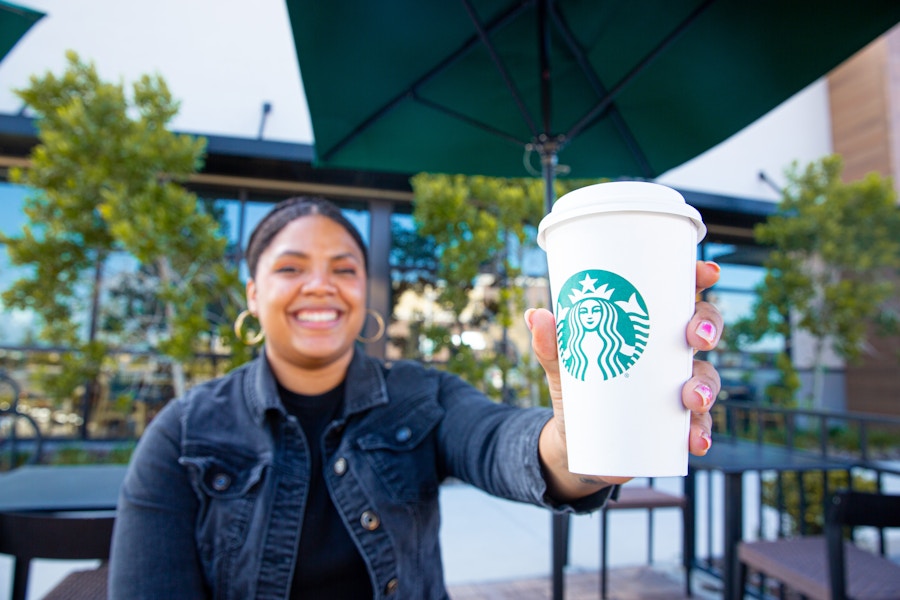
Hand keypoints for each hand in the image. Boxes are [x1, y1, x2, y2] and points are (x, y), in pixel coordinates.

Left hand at [530, 260, 722, 497]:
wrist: (575, 441)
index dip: (698, 279)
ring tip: (693, 398)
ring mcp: (677, 388)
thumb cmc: (577, 389)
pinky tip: (696, 441)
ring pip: (706, 378)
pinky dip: (701, 432)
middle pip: (702, 330)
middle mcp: (670, 355)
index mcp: (648, 329)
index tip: (706, 273)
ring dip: (707, 386)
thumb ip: (551, 345)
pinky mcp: (676, 424)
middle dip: (707, 328)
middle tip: (697, 338)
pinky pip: (698, 425)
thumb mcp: (562, 366)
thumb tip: (534, 316)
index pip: (680, 296)